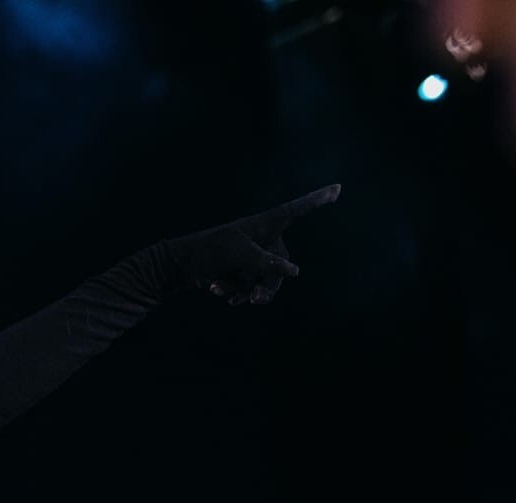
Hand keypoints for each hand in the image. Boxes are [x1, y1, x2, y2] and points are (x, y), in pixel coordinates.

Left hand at [165, 184, 341, 304]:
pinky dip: (235, 292)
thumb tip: (295, 272)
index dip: (317, 200)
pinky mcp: (242, 272)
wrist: (178, 268)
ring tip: (220, 290)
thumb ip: (267, 264)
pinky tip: (216, 291)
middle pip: (281, 267)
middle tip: (256, 302)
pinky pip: (250, 289)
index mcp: (264, 224)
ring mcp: (253, 257)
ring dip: (244, 291)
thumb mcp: (240, 256)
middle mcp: (263, 239)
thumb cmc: (209, 252)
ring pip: (264, 283)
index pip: (295, 210)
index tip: (338, 188)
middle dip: (265, 286)